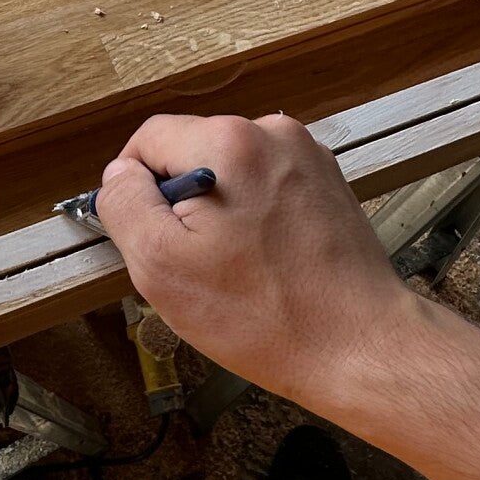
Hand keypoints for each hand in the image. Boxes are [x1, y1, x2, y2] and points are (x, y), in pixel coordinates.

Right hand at [92, 114, 444, 434]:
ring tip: (237, 269)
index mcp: (229, 142)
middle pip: (192, 153)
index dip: (134, 190)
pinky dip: (254, 220)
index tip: (150, 240)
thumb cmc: (264, 315)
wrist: (360, 346)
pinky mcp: (328, 184)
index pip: (148, 140)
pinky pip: (266, 188)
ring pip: (228, 173)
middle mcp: (273, 133)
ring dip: (218, 214)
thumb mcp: (161, 265)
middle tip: (195, 265)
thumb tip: (119, 174)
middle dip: (181, 205)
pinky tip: (266, 265)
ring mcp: (307, 156)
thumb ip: (125, 205)